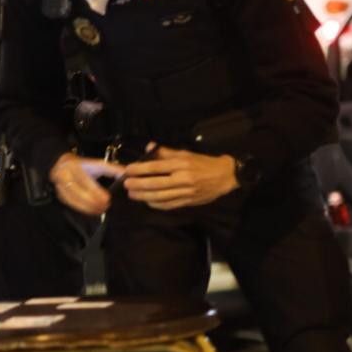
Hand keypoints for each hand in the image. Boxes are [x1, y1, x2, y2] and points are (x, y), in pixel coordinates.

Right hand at [49, 153, 124, 215]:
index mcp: (75, 167)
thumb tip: (127, 176)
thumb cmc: (83, 165)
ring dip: (88, 208)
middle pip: (78, 192)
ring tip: (100, 210)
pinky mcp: (60, 195)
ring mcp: (60, 187)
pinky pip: (71, 205)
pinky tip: (92, 211)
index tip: (107, 199)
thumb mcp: (97, 164)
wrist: (61, 163)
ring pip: (73, 200)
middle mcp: (64, 176)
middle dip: (93, 202)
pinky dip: (82, 209)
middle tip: (105, 206)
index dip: (95, 191)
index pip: (85, 181)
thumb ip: (112, 169)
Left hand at [122, 146, 238, 210]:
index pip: (156, 167)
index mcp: (181, 164)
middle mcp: (183, 179)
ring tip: (132, 194)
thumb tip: (149, 147)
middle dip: (138, 184)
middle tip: (126, 184)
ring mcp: (185, 192)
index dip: (140, 169)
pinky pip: (169, 205)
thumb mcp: (186, 153)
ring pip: (160, 196)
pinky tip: (147, 202)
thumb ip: (166, 152)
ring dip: (144, 196)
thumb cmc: (203, 163)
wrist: (225, 176)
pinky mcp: (188, 202)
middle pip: (156, 183)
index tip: (128, 170)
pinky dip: (156, 204)